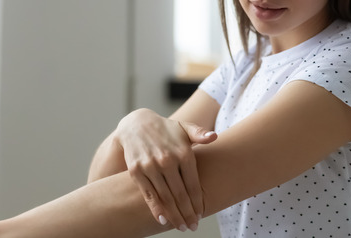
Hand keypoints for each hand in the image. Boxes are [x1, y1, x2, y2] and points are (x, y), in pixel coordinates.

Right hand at [116, 108, 216, 231]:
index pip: (193, 184)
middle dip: (188, 213)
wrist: (135, 124)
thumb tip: (214, 137)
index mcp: (182, 152)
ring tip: (181, 226)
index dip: (197, 202)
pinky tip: (163, 220)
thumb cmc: (165, 129)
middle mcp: (167, 160)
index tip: (201, 214)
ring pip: (165, 197)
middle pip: (180, 194)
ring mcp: (150, 166)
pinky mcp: (136, 171)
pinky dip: (156, 208)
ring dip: (174, 215)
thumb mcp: (184, 128)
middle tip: (193, 226)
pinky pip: (148, 194)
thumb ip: (200, 134)